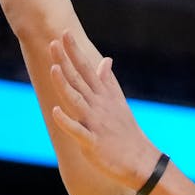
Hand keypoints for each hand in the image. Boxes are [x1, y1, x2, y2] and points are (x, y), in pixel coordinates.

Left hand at [49, 31, 163, 193]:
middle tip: (54, 41)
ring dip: (65, 85)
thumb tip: (106, 60)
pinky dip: (67, 121)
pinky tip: (56, 111)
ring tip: (54, 69)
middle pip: (80, 80)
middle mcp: (99, 106)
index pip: (87, 69)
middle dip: (66, 61)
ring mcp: (96, 123)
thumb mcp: (118, 102)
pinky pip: (78, 131)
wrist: (141, 161)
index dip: (75, 52)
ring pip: (77, 101)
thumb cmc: (125, 132)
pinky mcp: (93, 142)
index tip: (65, 33)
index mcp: (104, 96)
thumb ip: (108, 81)